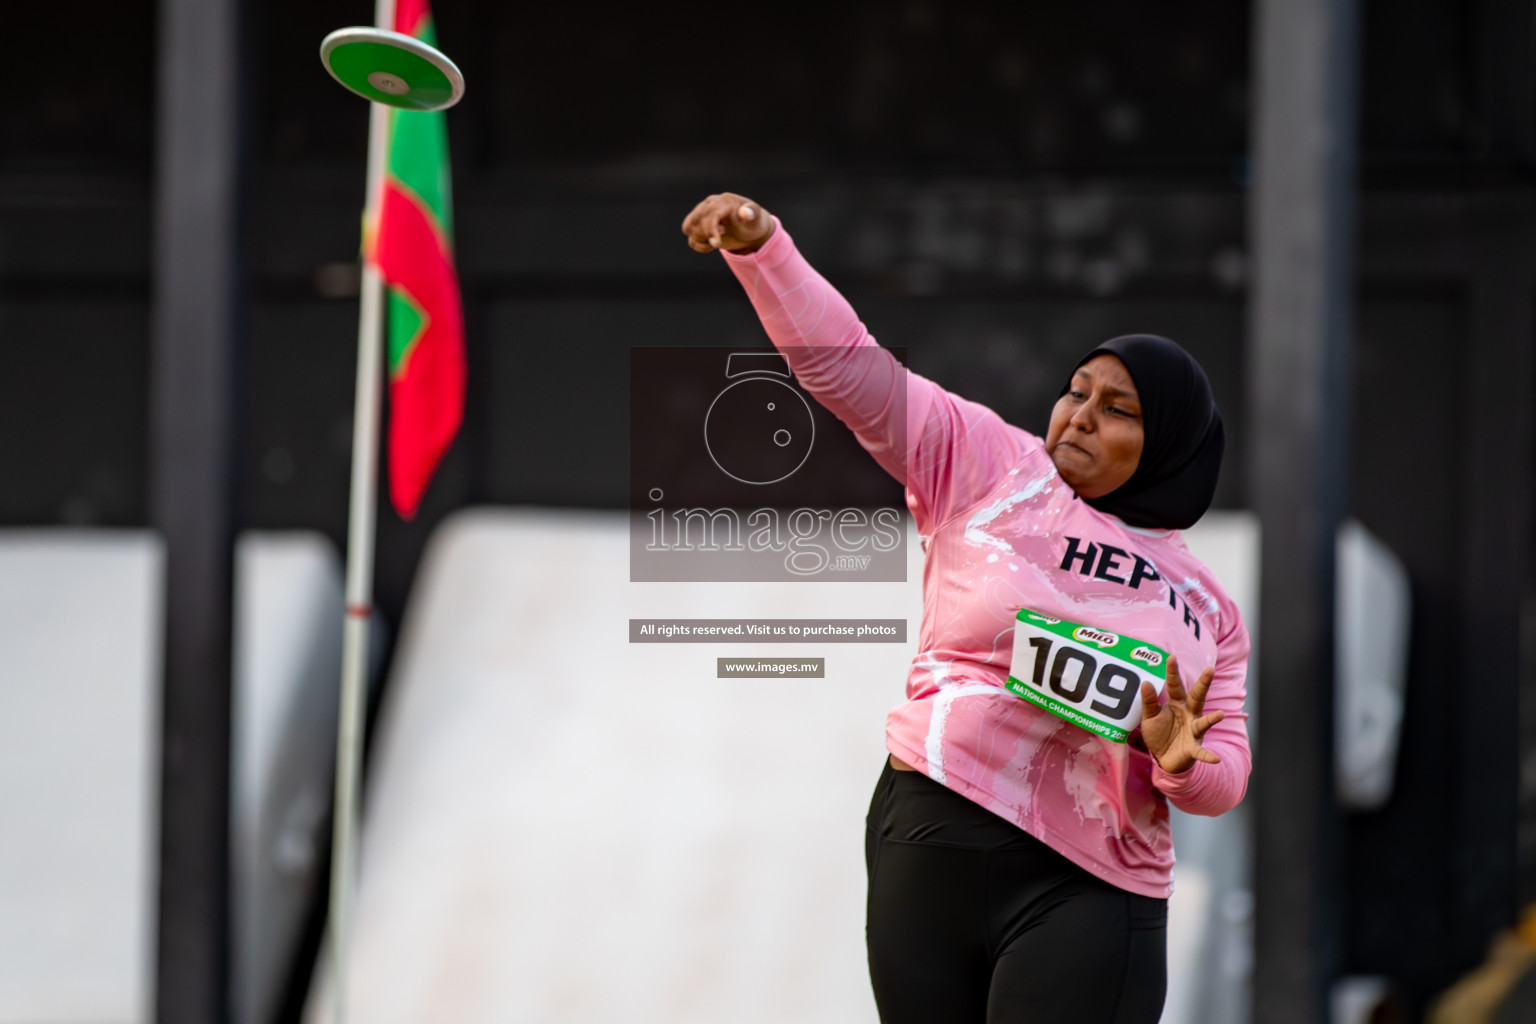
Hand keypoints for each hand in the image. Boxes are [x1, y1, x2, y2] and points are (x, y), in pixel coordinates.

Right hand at [681, 193, 774, 253]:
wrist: (750, 230)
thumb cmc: (753, 222)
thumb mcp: (756, 218)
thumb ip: (752, 212)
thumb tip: (745, 212)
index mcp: (723, 201)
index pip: (710, 213)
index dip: (711, 229)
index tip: (717, 244)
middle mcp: (709, 205)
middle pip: (695, 219)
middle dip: (706, 234)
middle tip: (720, 240)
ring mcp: (702, 215)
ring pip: (688, 227)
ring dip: (701, 239)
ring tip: (717, 240)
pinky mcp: (699, 227)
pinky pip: (690, 238)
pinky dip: (699, 246)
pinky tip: (713, 245)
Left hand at [1139, 655, 1224, 774]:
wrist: (1164, 757)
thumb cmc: (1159, 733)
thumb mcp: (1149, 717)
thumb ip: (1148, 702)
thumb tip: (1146, 681)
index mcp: (1176, 704)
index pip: (1174, 685)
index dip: (1172, 672)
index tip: (1171, 657)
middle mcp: (1189, 714)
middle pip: (1197, 696)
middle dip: (1203, 684)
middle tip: (1210, 669)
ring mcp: (1193, 730)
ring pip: (1204, 722)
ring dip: (1212, 719)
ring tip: (1220, 715)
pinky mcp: (1193, 748)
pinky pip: (1202, 752)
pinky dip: (1208, 755)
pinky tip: (1216, 758)